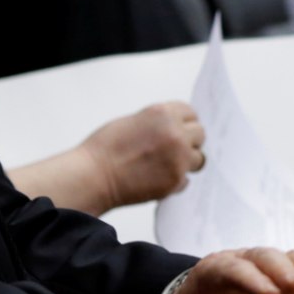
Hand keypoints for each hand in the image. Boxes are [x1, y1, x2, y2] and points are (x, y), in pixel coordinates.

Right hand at [82, 102, 205, 208]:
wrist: (93, 176)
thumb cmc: (105, 149)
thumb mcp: (135, 121)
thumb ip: (160, 122)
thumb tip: (176, 128)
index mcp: (163, 114)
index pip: (191, 113)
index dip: (184, 122)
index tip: (180, 129)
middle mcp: (175, 133)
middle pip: (200, 134)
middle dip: (189, 140)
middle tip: (174, 149)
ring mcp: (178, 158)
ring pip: (198, 158)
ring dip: (186, 161)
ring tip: (167, 165)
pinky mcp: (175, 180)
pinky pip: (186, 179)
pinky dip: (175, 180)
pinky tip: (157, 178)